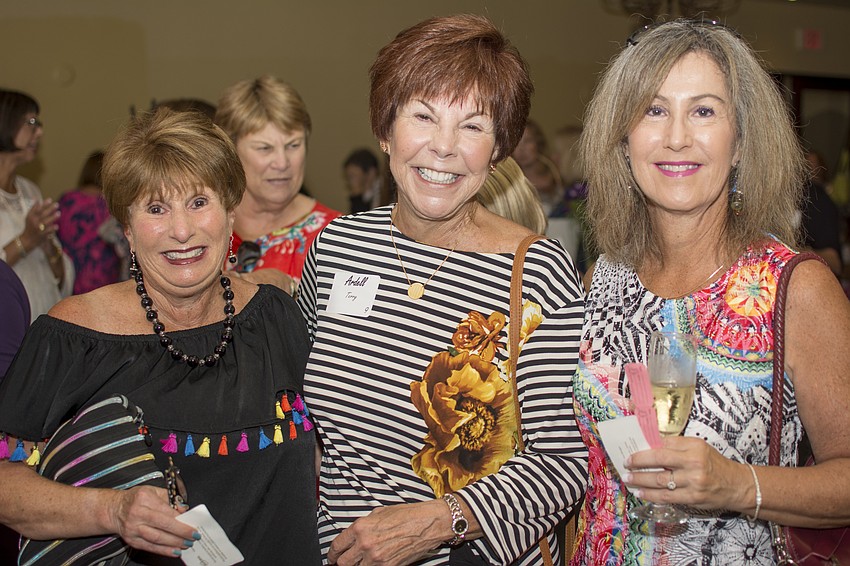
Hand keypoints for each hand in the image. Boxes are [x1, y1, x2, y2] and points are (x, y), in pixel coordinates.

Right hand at [21, 199, 59, 250]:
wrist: (27, 240)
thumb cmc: (30, 226)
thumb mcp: (29, 217)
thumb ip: (34, 209)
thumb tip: (37, 199)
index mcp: (31, 216)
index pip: (37, 209)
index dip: (43, 204)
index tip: (50, 199)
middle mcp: (34, 222)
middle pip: (42, 214)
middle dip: (49, 209)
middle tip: (57, 204)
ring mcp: (38, 228)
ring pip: (45, 222)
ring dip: (52, 218)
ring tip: (59, 213)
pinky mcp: (42, 235)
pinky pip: (48, 231)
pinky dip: (52, 229)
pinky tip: (57, 226)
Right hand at [107, 486, 198, 556]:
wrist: (115, 509)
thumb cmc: (136, 499)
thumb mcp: (153, 491)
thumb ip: (170, 498)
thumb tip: (183, 509)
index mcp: (144, 499)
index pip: (166, 510)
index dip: (181, 519)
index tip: (193, 524)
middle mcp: (137, 514)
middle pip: (163, 525)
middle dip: (181, 532)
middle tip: (194, 536)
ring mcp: (133, 529)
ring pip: (157, 538)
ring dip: (174, 543)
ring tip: (187, 544)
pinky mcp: (132, 540)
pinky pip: (150, 547)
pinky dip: (164, 550)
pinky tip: (174, 551)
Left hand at [328, 501, 445, 565]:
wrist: (428, 523)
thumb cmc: (407, 515)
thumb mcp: (379, 513)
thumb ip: (363, 525)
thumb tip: (354, 536)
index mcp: (361, 527)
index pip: (337, 546)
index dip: (332, 554)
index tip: (333, 556)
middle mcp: (366, 543)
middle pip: (343, 563)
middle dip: (342, 563)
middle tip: (344, 562)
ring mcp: (376, 558)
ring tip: (361, 562)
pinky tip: (374, 563)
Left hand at [624, 436, 747, 511]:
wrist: (737, 485)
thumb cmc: (715, 464)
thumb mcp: (699, 448)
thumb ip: (678, 447)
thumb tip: (651, 446)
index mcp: (694, 447)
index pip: (665, 445)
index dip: (646, 448)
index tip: (633, 450)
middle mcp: (694, 463)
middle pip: (659, 460)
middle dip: (638, 462)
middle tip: (625, 463)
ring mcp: (693, 482)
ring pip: (660, 480)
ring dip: (641, 480)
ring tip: (628, 479)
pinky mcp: (692, 498)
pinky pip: (667, 496)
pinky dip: (651, 495)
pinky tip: (641, 494)